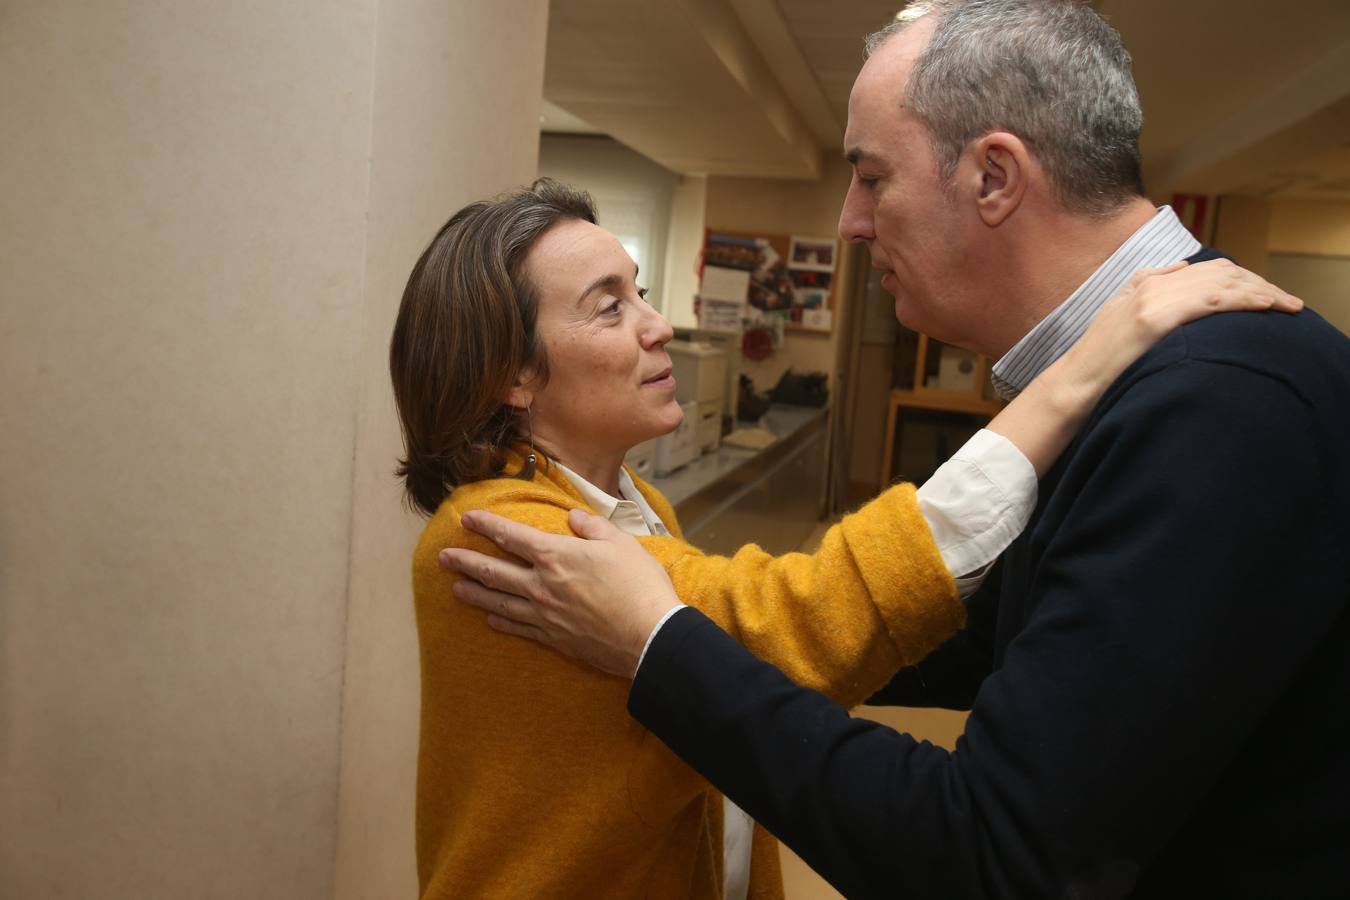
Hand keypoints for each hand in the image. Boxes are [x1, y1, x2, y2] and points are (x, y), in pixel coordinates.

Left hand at [438, 508, 681, 678]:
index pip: (511, 536)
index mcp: (556, 556)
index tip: (466, 519)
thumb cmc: (640, 586)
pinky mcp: (553, 638)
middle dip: (465, 561)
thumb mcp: (621, 543)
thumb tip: (573, 517)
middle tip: (443, 557)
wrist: (650, 637)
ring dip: (474, 592)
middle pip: (493, 570)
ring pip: (498, 601)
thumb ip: (592, 527)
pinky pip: (518, 628)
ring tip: (454, 587)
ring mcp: (544, 615)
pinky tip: (490, 620)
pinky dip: (500, 622)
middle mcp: (542, 585)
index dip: (486, 525)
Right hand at [988, 259, 1300, 477]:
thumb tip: (1182, 281)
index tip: (1264, 296)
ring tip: (1287, 305)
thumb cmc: (1098, 368)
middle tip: (1286, 301)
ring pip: (1222, 281)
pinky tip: (1267, 306)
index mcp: (1140, 282)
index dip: (1240, 279)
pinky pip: (1213, 298)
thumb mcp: (1122, 325)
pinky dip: (1245, 299)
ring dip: (1261, 290)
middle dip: (1258, 283)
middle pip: (1218, 271)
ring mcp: (1150, 298)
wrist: (1072, 387)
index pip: (1204, 269)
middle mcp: (1148, 283)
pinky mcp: (1155, 317)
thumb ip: (1148, 303)